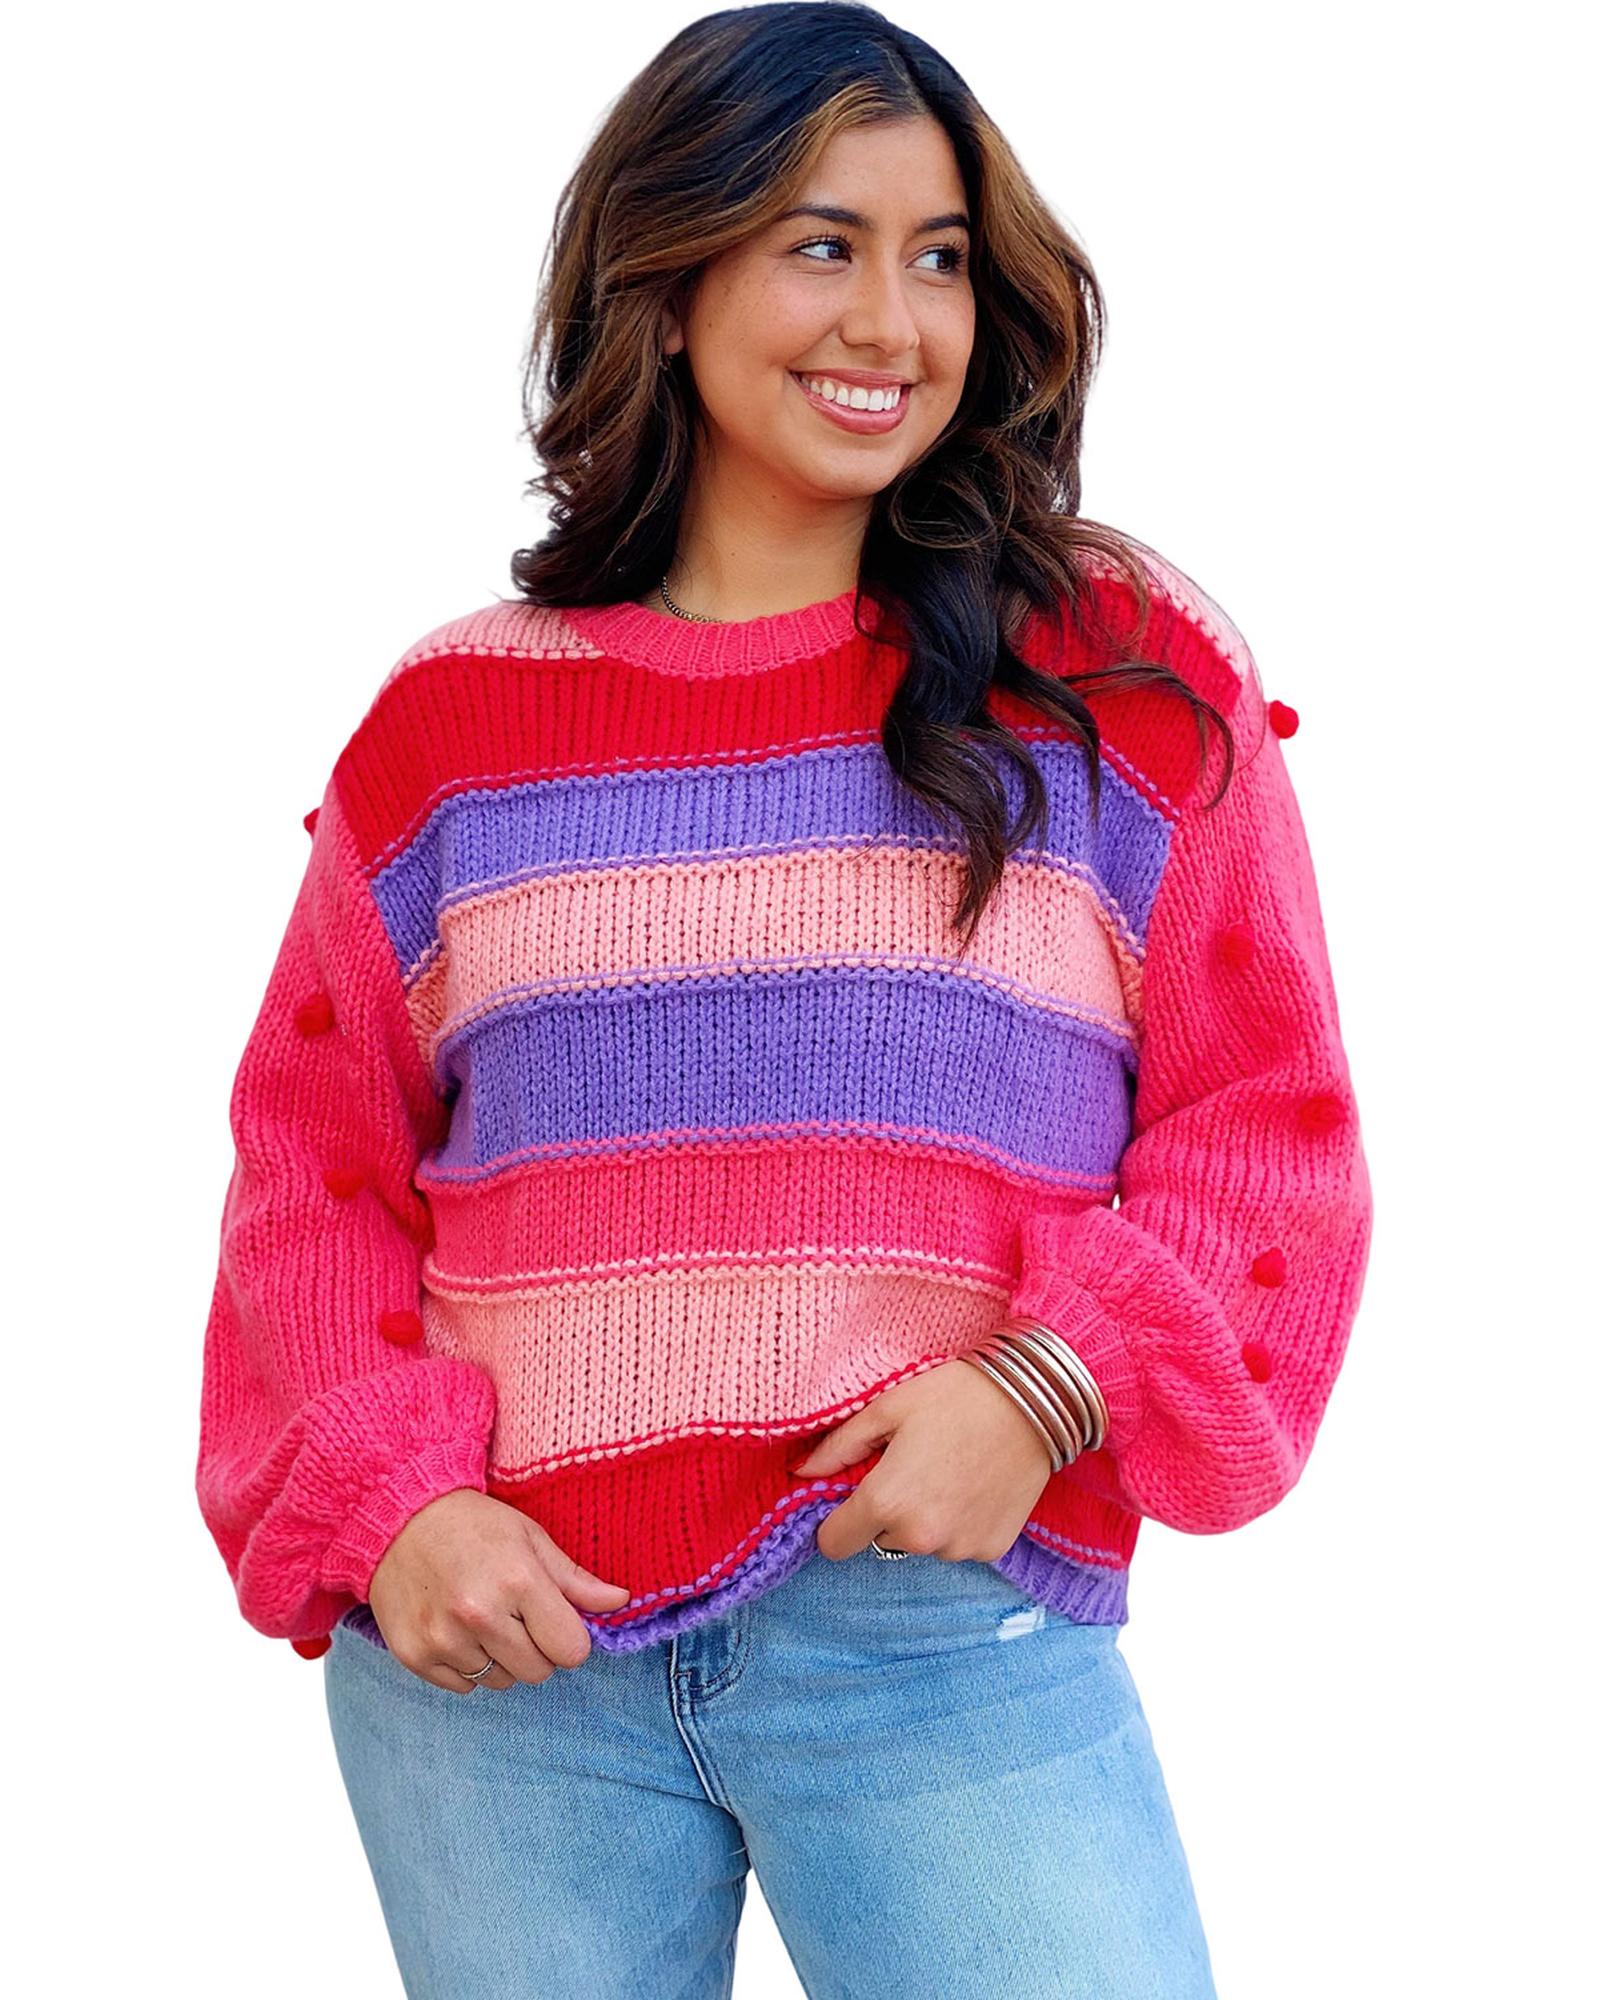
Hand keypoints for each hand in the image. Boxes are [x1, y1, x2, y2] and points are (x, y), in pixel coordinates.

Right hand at [367, 1489, 632, 1693]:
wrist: (397, 1519)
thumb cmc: (473, 1525)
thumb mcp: (530, 1538)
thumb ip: (575, 1579)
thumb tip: (620, 1601)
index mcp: (518, 1582)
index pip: (571, 1650)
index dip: (569, 1637)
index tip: (555, 1620)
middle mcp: (480, 1615)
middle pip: (538, 1673)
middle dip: (537, 1650)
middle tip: (517, 1617)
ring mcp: (443, 1639)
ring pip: (500, 1682)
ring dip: (500, 1659)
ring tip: (484, 1618)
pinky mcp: (415, 1656)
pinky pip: (463, 1687)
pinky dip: (466, 1666)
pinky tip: (457, 1629)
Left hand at [787, 1354, 1055, 1562]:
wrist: (1035, 1401)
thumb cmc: (955, 1396)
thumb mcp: (888, 1409)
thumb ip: (839, 1446)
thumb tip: (802, 1472)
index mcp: (885, 1502)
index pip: (834, 1544)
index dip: (836, 1522)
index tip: (851, 1500)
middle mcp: (920, 1536)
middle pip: (880, 1540)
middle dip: (887, 1513)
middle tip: (913, 1468)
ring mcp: (959, 1548)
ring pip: (921, 1543)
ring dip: (926, 1519)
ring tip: (949, 1471)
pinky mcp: (992, 1549)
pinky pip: (959, 1545)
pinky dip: (961, 1523)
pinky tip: (975, 1485)